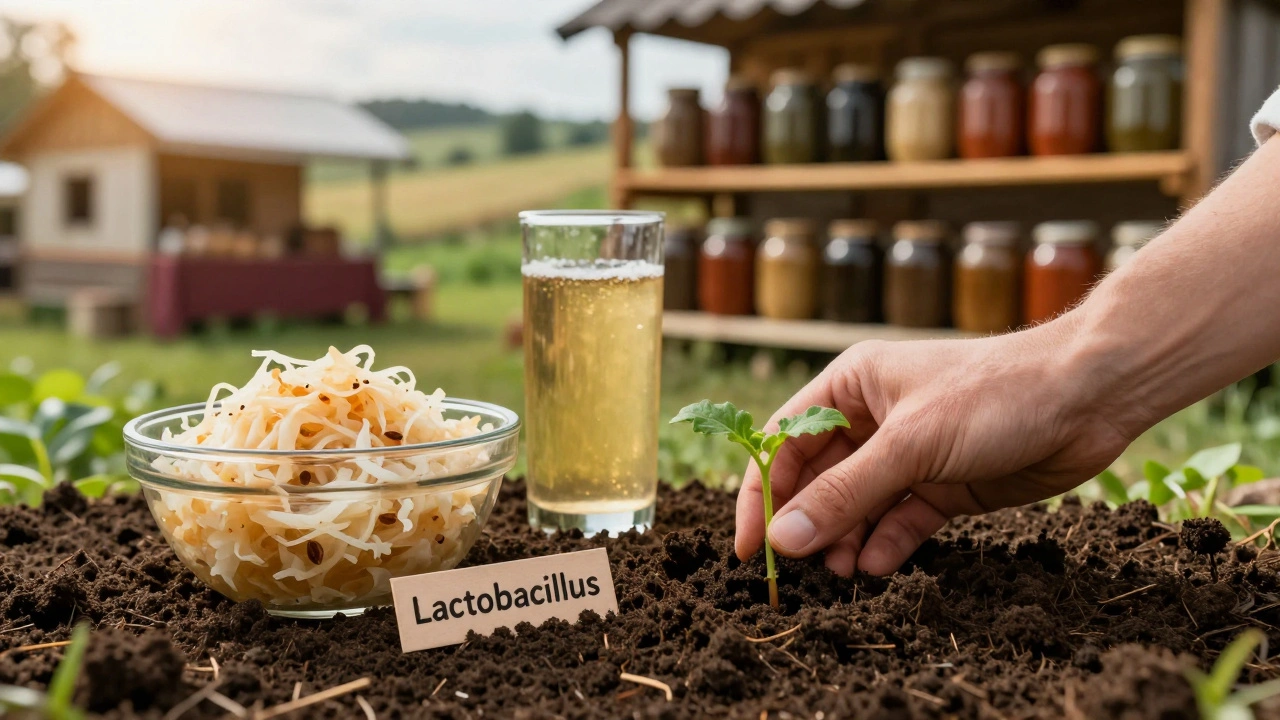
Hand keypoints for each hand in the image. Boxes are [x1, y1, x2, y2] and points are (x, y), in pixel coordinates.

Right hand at [735, 316, 1136, 576]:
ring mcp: (909, 454)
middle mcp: (872, 419)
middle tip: (797, 570)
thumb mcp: (911, 444)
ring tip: (841, 573)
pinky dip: (885, 545)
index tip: (750, 545)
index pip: (784, 442)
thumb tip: (785, 539)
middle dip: (806, 523)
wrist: (1089, 396)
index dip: (761, 493)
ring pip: (857, 506)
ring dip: (843, 539)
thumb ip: (845, 494)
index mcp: (850, 387)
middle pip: (818, 479)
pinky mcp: (943, 485)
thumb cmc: (994, 394)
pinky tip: (876, 566)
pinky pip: (899, 521)